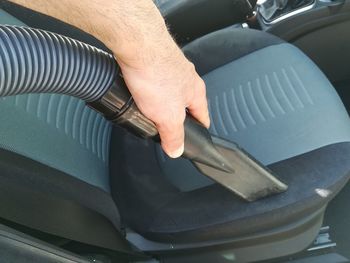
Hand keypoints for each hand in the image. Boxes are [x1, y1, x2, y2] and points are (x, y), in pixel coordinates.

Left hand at [117, 41, 209, 157]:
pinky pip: (155, 80)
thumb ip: (173, 135)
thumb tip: (176, 150)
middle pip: (186, 103)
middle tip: (166, 126)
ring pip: (170, 91)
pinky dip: (149, 89)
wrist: (137, 44)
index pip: (203, 117)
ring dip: (162, 101)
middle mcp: (187, 78)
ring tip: (149, 110)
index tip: (195, 138)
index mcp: (196, 92)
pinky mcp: (153, 61)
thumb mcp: (168, 116)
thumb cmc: (156, 73)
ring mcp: (170, 67)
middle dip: (177, 115)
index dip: (199, 131)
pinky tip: (139, 92)